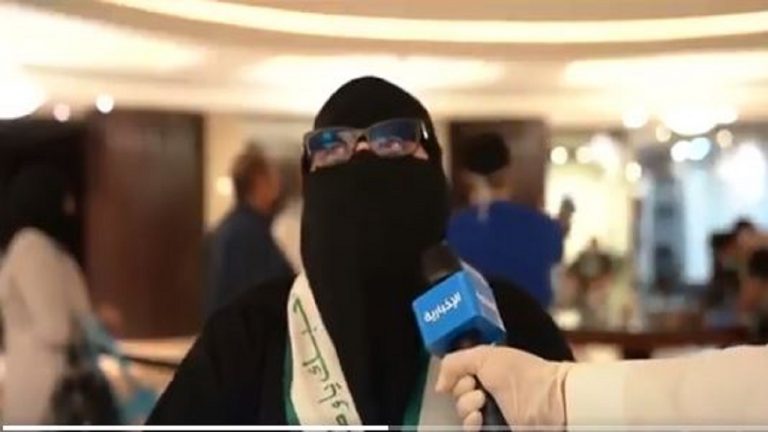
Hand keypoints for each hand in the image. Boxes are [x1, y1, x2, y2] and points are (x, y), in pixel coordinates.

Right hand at [435, 346, 572, 430]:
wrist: (549, 400)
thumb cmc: (523, 374)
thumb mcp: (484, 355)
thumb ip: (454, 363)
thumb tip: (439, 385)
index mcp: (487, 370)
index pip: (458, 376)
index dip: (457, 376)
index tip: (467, 375)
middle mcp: (488, 391)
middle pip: (458, 396)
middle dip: (463, 392)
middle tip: (479, 389)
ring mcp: (492, 412)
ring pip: (462, 415)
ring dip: (467, 409)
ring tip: (482, 405)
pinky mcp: (495, 429)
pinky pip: (472, 429)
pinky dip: (471, 425)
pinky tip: (479, 419)